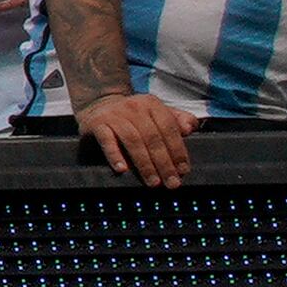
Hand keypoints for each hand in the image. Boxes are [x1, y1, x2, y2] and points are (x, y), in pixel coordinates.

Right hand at [78, 88, 195, 186]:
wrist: (98, 104)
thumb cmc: (133, 115)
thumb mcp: (156, 112)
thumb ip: (177, 119)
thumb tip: (190, 128)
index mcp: (152, 104)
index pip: (169, 128)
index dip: (178, 150)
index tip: (183, 170)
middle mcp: (134, 107)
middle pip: (153, 137)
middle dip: (164, 163)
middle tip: (171, 182)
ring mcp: (114, 115)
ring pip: (133, 141)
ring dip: (145, 164)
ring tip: (152, 181)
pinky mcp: (97, 124)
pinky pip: (107, 141)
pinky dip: (115, 156)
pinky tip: (122, 169)